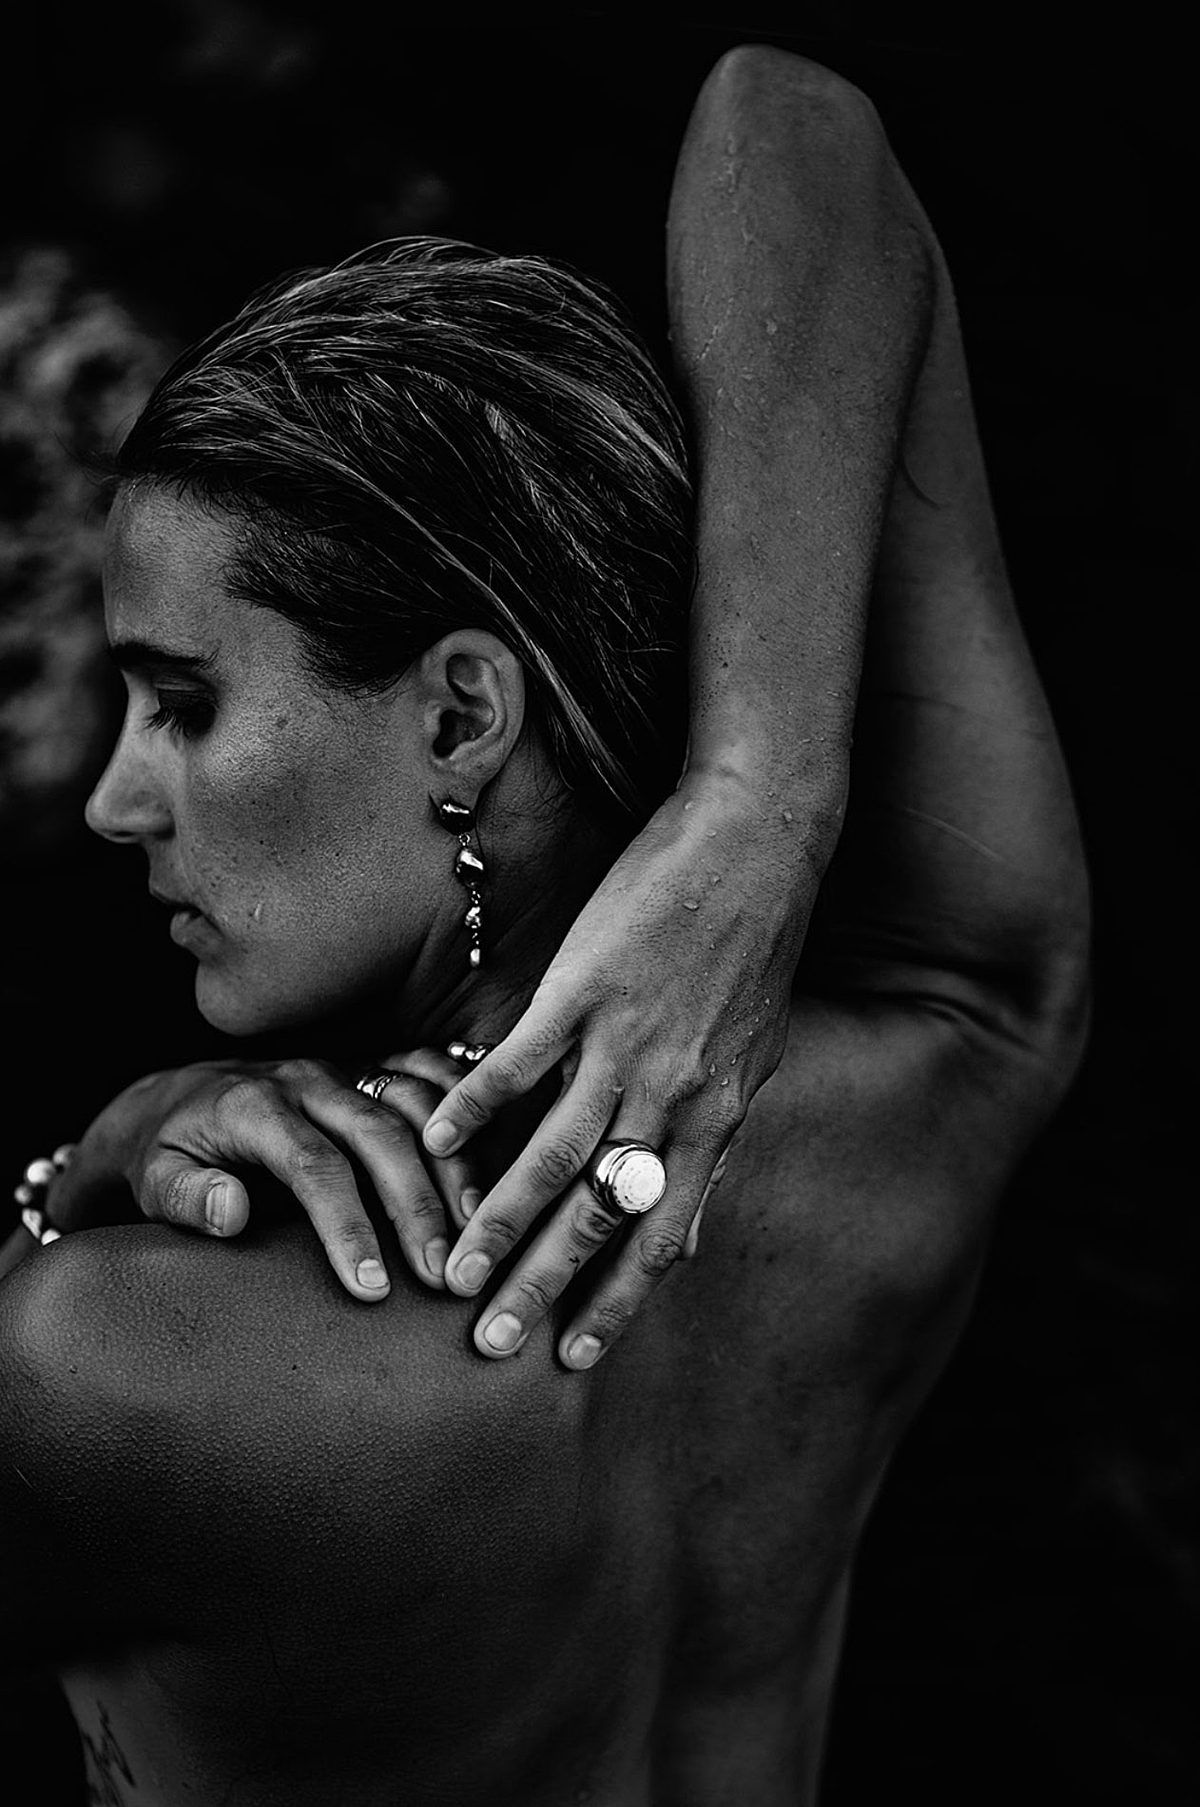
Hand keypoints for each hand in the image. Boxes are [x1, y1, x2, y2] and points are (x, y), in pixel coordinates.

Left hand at [46, 1054, 480, 1300]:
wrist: (182, 1098)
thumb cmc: (172, 1154)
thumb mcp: (156, 1178)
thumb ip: (188, 1198)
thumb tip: (234, 1213)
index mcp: (255, 1105)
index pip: (312, 1165)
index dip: (346, 1226)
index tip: (372, 1287)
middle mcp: (309, 1079)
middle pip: (378, 1134)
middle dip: (416, 1205)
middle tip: (444, 1275)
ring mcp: (349, 1068)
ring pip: (418, 1104)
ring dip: (456, 1164)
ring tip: (482, 1229)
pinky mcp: (374, 1067)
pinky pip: (433, 1074)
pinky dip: (471, 1105)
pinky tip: (501, 1152)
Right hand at [422, 768, 824, 1366]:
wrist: (757, 844)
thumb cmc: (754, 949)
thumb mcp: (751, 1057)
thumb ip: (713, 1139)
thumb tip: (693, 1218)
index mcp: (714, 1116)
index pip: (661, 1232)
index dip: (617, 1299)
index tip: (575, 1357)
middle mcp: (672, 1095)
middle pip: (601, 1213)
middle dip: (545, 1285)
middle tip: (494, 1344)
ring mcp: (626, 1043)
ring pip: (555, 1154)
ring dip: (499, 1219)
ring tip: (452, 1269)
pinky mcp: (585, 988)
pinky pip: (520, 1064)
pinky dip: (472, 1107)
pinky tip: (427, 1141)